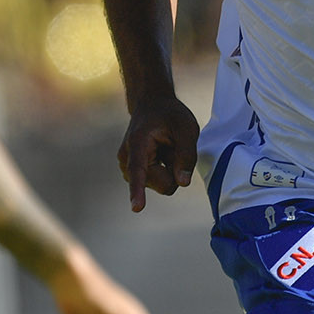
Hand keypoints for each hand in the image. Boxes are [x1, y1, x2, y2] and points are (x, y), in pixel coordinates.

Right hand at [118, 97, 199, 211]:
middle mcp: (127, 159)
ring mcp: (128, 168)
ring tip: (166, 147)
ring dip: (170, 168)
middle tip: (173, 145)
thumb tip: (182, 183)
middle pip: (163, 183)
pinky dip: (166, 169)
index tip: (137, 208)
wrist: (151, 105)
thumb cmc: (170, 115)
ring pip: (162, 184)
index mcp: (138, 143)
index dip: (138, 190)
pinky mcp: (133, 173)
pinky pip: (159, 182)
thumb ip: (186, 154)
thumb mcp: (186, 127)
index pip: (139, 171)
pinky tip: (161, 153)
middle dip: (175, 170)